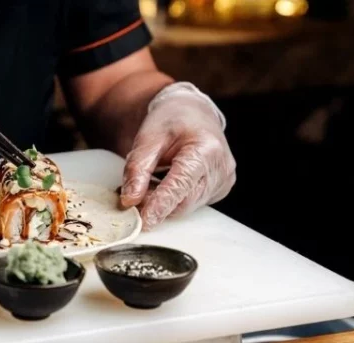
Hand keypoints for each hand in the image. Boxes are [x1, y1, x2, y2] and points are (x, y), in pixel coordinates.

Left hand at [120, 85, 235, 229]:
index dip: (161, 204)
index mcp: (206, 149)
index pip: (181, 184)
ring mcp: (224, 180)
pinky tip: (166, 183)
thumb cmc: (172, 120)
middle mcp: (221, 167)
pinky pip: (192, 203)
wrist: (194, 112)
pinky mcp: (220, 189)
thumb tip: (130, 200)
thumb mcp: (147, 137)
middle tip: (133, 197)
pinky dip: (174, 199)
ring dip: (164, 203)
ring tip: (151, 182)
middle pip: (184, 201)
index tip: (144, 221)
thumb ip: (137, 169)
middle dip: (157, 205)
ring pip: (187, 206)